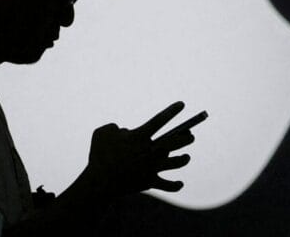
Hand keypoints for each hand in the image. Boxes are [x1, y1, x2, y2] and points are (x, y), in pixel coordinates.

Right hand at [82, 101, 204, 194]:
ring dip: (183, 159)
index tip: (182, 104)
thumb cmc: (98, 155)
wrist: (99, 183)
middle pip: (174, 141)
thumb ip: (114, 127)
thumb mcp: (102, 133)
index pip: (160, 120)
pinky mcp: (149, 183)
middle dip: (185, 137)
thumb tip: (125, 132)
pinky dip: (174, 185)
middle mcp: (149, 151)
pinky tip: (180, 183)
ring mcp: (151, 168)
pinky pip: (167, 185)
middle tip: (190, 134)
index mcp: (139, 137)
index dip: (172, 111)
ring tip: (186, 157)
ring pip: (175, 163)